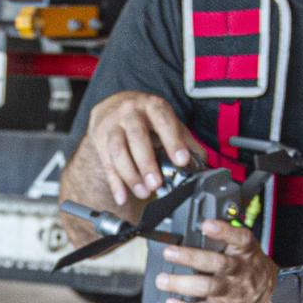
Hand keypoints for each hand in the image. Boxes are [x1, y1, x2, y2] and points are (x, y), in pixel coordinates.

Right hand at [84, 91, 200, 203]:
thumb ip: (184, 139)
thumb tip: (203, 161)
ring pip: (118, 150)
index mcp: (152, 106)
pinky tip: (122, 197)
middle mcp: (130, 112)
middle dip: (146, 162)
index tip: (182, 161)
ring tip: (143, 192)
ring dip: (130, 175)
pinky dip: (114, 183)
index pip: (163, 121)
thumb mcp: (166, 120)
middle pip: (136, 136)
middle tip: (156, 184)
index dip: (173, 141)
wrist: (112, 107)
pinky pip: (106, 164)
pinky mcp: (99, 141)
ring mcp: (112, 126)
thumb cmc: (145, 116)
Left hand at [157, 221, 279, 302]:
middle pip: (216, 262)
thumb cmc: (254, 271)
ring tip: (163, 280)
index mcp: (245, 251)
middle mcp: (238, 270)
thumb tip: (198, 223)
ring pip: (206, 286)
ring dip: (181, 283)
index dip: (223, 231)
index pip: (239, 238)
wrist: (274, 301)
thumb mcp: (248, 249)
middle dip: (190, 257)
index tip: (207, 225)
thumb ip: (227, 237)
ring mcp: (230, 290)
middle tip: (169, 252)